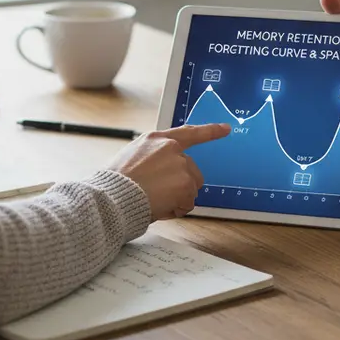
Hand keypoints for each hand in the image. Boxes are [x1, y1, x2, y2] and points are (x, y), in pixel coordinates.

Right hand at [109, 123, 230, 219]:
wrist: (113, 196)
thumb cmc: (115, 182)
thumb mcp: (131, 157)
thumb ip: (152, 158)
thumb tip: (162, 172)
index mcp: (156, 139)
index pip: (188, 133)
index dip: (209, 131)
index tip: (226, 128)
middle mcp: (171, 148)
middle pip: (191, 170)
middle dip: (181, 186)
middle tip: (157, 194)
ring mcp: (180, 165)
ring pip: (190, 189)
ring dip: (177, 198)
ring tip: (153, 199)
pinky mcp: (185, 183)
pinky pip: (187, 203)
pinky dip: (176, 210)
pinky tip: (158, 207)